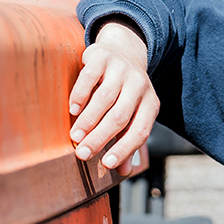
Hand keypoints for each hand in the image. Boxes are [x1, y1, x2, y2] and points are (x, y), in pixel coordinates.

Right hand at [69, 18, 158, 175]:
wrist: (122, 52)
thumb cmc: (126, 93)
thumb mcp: (133, 114)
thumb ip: (127, 140)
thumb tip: (124, 172)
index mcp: (150, 104)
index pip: (139, 131)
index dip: (125, 149)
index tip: (107, 164)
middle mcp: (139, 86)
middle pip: (120, 117)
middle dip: (100, 138)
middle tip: (82, 153)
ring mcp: (122, 70)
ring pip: (104, 99)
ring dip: (88, 121)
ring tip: (75, 137)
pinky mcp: (103, 57)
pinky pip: (90, 78)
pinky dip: (80, 95)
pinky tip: (72, 110)